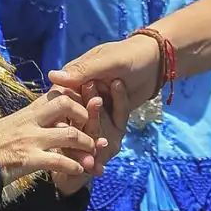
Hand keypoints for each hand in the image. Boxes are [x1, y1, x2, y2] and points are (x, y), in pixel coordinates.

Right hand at [0, 88, 106, 186]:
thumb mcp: (11, 125)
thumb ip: (31, 120)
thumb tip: (51, 118)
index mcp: (27, 111)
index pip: (56, 93)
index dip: (76, 97)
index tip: (89, 106)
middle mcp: (29, 120)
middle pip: (66, 103)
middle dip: (85, 115)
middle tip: (93, 128)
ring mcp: (29, 139)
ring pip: (70, 134)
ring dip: (86, 145)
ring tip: (93, 154)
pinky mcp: (27, 159)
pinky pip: (59, 161)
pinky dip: (73, 166)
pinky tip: (79, 171)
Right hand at [50, 34, 161, 156]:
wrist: (158, 61)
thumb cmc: (131, 56)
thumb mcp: (108, 63)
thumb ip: (83, 71)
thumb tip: (51, 76)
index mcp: (76, 76)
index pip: (61, 97)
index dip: (60, 113)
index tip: (61, 130)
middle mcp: (82, 91)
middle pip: (74, 114)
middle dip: (77, 132)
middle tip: (80, 148)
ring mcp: (97, 103)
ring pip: (89, 123)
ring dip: (89, 139)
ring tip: (94, 154)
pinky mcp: (111, 113)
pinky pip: (106, 126)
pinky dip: (104, 138)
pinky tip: (104, 151)